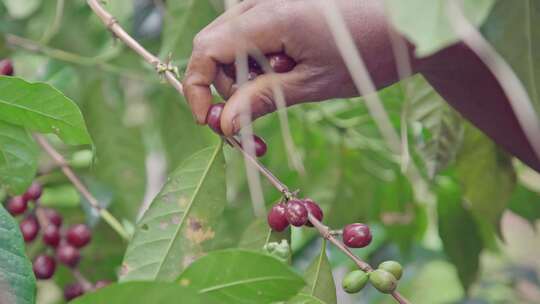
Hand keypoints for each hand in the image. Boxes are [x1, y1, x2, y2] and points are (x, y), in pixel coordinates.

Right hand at [182, 0, 396, 135]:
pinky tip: (282, 73)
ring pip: (230, 40)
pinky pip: (250, 33)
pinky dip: (254, 60)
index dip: (198, 87)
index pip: (207, 49)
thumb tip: (224, 123)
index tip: (209, 121)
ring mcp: (271, 0)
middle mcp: (264, 0)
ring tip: (276, 92)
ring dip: (240, 75)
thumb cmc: (366, 56)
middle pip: (214, 43)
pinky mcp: (280, 4)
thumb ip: (263, 100)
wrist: (405, 28)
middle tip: (246, 117)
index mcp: (271, 16)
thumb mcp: (313, 84)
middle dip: (221, 85)